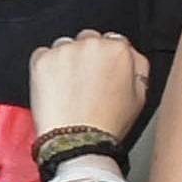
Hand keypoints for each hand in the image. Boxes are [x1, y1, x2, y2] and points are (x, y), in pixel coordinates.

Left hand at [28, 30, 149, 144]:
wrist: (76, 140)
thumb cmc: (107, 125)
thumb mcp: (140, 97)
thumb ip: (138, 67)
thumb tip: (131, 55)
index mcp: (118, 50)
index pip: (112, 41)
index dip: (106, 60)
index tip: (100, 72)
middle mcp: (92, 44)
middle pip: (87, 40)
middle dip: (85, 57)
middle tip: (83, 83)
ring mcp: (65, 50)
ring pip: (64, 46)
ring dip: (65, 61)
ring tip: (67, 88)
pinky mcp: (42, 60)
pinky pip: (42, 54)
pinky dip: (45, 67)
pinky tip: (53, 87)